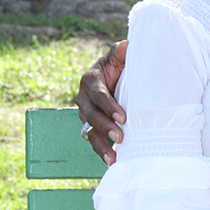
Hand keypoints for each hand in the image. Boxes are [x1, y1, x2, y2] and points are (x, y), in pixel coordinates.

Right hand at [75, 40, 127, 164]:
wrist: (119, 77)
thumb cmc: (120, 65)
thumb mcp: (119, 56)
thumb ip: (120, 52)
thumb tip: (125, 47)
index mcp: (90, 80)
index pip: (98, 94)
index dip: (108, 106)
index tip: (123, 117)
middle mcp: (84, 97)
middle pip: (91, 114)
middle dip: (104, 126)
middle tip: (120, 136)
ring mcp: (86, 113)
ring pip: (90, 130)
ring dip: (101, 144)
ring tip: (113, 157)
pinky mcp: (93, 126)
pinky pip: (95, 140)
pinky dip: (103, 151)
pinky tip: (113, 162)